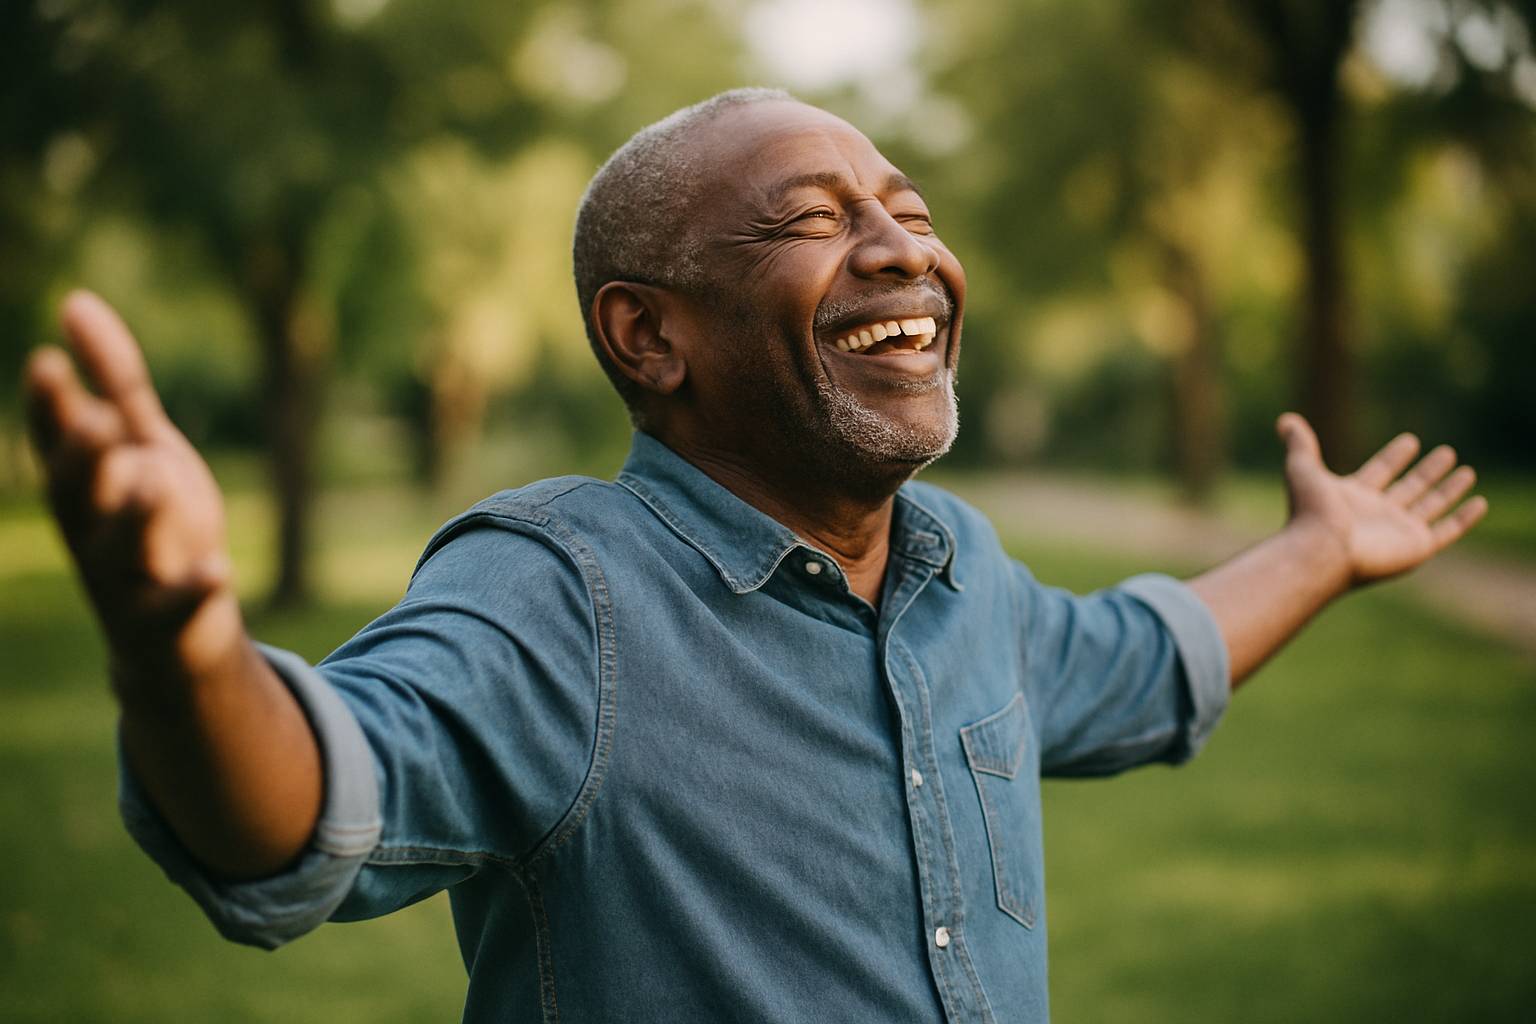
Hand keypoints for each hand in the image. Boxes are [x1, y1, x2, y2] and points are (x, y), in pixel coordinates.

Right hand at [26, 291, 239, 683]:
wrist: (175, 637)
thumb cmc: (154, 525)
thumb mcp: (141, 447)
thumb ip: (114, 385)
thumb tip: (76, 300)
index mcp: (85, 487)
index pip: (55, 444)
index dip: (48, 408)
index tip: (47, 361)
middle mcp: (91, 532)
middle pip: (76, 496)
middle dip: (81, 459)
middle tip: (95, 419)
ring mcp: (125, 580)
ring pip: (118, 551)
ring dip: (133, 518)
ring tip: (152, 482)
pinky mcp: (165, 623)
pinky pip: (175, 609)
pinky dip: (192, 590)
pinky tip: (220, 568)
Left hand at [1277, 412, 1487, 589]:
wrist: (1321, 550)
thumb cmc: (1311, 512)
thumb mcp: (1302, 469)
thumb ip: (1300, 445)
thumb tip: (1285, 420)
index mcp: (1354, 497)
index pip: (1381, 471)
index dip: (1395, 457)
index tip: (1411, 440)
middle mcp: (1379, 514)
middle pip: (1410, 487)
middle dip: (1427, 471)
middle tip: (1446, 452)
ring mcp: (1399, 531)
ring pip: (1431, 505)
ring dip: (1449, 489)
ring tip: (1467, 471)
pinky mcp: (1417, 547)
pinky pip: (1448, 530)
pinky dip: (1464, 518)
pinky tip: (1479, 502)